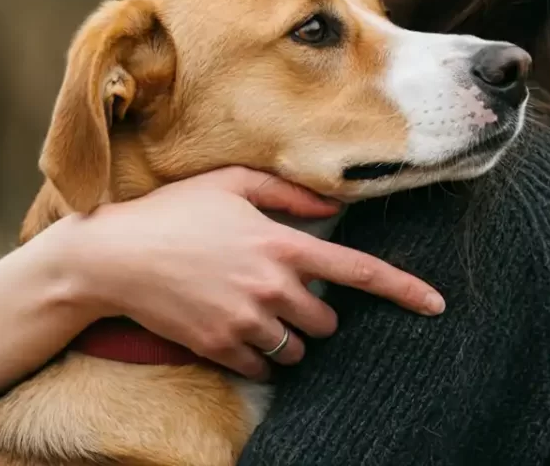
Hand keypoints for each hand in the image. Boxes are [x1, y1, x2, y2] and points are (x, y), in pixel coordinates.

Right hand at [75, 167, 445, 379]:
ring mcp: (245, 321)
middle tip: (281, 290)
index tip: (436, 305)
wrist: (113, 257)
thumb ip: (288, 193)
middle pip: (327, 321)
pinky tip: (233, 327)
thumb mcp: (231, 184)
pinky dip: (258, 354)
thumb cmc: (173, 211)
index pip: (357, 272)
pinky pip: (262, 366)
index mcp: (281, 243)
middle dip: (315, 312)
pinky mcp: (220, 347)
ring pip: (297, 349)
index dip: (403, 289)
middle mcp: (270, 286)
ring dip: (288, 337)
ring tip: (255, 310)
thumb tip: (333, 205)